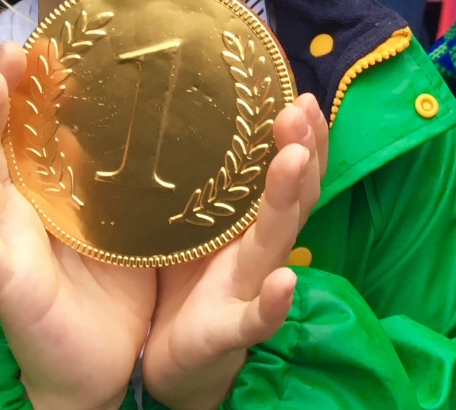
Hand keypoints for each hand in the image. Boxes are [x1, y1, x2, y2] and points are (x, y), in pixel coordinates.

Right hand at [0, 42, 155, 409]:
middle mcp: (15, 208)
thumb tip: (153, 105)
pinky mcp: (2, 278)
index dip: (26, 85)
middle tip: (10, 51)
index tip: (42, 42)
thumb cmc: (118, 279)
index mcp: (45, 189)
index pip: (25, 126)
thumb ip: (125, 166)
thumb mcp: (127, 211)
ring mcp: (1, 240)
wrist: (112, 359)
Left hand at [141, 94, 328, 409]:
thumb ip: (180, 173)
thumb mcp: (180, 221)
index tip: (299, 92)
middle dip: (303, 149)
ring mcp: (247, 288)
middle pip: (293, 195)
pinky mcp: (226, 331)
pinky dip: (273, 303)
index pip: (287, 169)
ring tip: (294, 160)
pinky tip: (284, 283)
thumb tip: (152, 106)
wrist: (164, 363)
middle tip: (300, 107)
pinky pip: (254, 319)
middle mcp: (258, 248)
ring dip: (289, 198)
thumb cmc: (177, 283)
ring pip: (276, 241)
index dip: (302, 133)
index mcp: (246, 220)